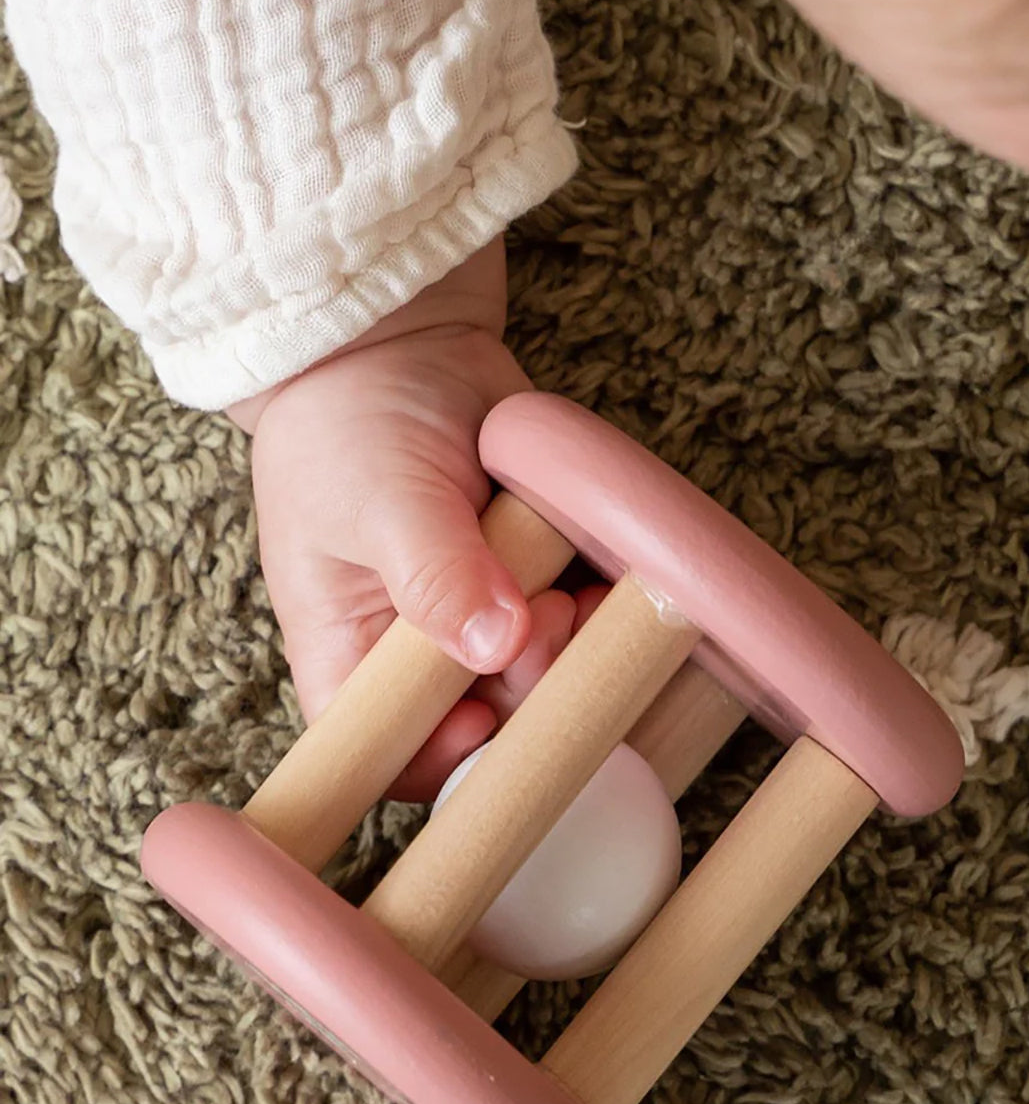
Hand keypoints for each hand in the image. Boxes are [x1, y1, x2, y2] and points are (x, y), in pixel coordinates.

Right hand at [227, 238, 548, 787]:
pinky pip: (573, 622)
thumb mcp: (381, 498)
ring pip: (538, 676)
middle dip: (525, 687)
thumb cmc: (351, 423)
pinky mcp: (529, 578)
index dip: (440, 760)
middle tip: (543, 618)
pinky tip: (604, 583)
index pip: (385, 753)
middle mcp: (414, 651)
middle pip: (482, 721)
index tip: (489, 720)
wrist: (397, 343)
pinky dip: (596, 612)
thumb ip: (433, 575)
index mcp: (348, 653)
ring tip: (572, 596)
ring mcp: (478, 615)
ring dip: (570, 650)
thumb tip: (494, 644)